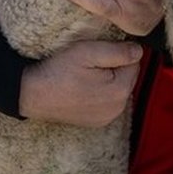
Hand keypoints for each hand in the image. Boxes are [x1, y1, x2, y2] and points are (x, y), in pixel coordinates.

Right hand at [18, 40, 142, 125]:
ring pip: (118, 90)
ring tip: (84, 76)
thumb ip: (118, 51)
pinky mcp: (96, 123)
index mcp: (120, 90)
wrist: (33, 94)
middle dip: (114, 68)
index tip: (97, 53)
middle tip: (89, 64)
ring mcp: (107, 118)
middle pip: (127, 77)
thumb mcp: (88, 52)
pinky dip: (100, 94)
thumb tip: (139, 51)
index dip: (117, 53)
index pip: (134, 62)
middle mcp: (118, 108)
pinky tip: (82, 89)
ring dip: (108, 81)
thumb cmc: (59, 70)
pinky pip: (107, 102)